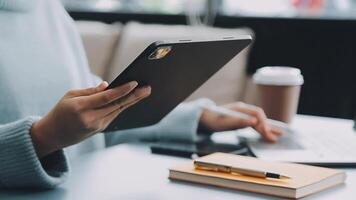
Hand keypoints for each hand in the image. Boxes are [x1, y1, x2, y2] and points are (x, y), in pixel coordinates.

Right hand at [30, 81, 150, 157]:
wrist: (53, 135)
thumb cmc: (60, 111)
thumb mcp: (70, 96)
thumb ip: (90, 91)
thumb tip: (108, 85)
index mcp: (81, 108)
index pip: (106, 98)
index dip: (122, 90)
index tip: (134, 83)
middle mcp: (91, 118)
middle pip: (117, 105)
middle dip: (135, 96)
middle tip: (148, 88)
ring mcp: (97, 126)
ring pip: (118, 111)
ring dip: (133, 101)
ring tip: (144, 91)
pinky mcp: (100, 129)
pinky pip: (114, 115)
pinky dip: (124, 106)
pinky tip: (133, 99)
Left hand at [198, 102, 281, 141]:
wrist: (206, 118)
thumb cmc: (214, 120)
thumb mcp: (225, 122)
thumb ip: (239, 121)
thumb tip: (254, 121)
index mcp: (241, 108)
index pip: (257, 113)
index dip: (263, 122)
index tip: (266, 131)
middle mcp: (244, 110)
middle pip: (260, 118)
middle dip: (268, 127)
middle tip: (276, 137)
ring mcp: (243, 115)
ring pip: (258, 122)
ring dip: (266, 129)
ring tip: (276, 136)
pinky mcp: (242, 120)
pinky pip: (254, 125)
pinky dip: (260, 130)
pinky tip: (265, 134)